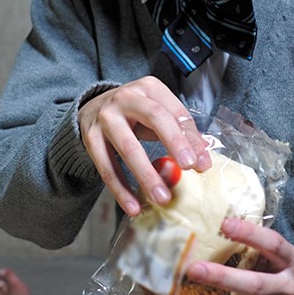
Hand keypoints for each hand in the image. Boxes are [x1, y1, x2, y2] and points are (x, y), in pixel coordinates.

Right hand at [77, 76, 208, 215]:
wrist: (93, 108)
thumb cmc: (135, 113)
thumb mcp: (157, 112)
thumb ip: (180, 131)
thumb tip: (202, 160)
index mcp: (149, 88)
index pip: (175, 112)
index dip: (191, 138)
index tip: (202, 164)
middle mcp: (126, 98)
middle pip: (154, 118)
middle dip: (173, 143)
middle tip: (187, 168)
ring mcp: (106, 117)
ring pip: (128, 148)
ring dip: (146, 175)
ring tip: (162, 198)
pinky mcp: (90, 138)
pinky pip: (106, 167)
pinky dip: (120, 190)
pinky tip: (133, 207)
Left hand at [174, 218, 293, 294]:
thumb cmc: (282, 268)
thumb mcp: (277, 253)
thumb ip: (254, 243)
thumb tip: (213, 222)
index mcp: (290, 262)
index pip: (273, 245)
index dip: (251, 234)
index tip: (224, 224)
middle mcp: (285, 290)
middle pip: (254, 285)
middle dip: (222, 279)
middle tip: (194, 269)